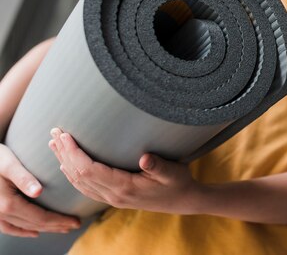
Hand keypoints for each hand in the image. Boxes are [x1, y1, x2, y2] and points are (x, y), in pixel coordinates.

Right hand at [0, 144, 80, 236]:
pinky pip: (9, 227)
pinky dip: (23, 231)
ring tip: (61, 228)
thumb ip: (24, 178)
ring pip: (24, 227)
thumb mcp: (10, 164)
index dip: (59, 220)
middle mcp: (1, 213)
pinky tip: (34, 232)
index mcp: (8, 204)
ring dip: (44, 229)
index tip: (76, 221)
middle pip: (34, 224)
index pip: (41, 217)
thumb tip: (38, 192)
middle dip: (56, 226)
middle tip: (75, 225)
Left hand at [49, 128, 200, 213]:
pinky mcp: (114, 198)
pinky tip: (68, 166)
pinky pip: (86, 188)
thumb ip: (159, 165)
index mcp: (124, 188)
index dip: (75, 153)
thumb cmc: (179, 183)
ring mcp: (113, 199)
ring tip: (54, 145)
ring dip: (65, 162)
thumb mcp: (174, 172)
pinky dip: (73, 175)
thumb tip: (145, 157)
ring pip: (79, 183)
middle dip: (64, 154)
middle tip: (54, 132)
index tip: (66, 135)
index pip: (89, 171)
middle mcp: (114, 196)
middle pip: (79, 176)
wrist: (184, 201)